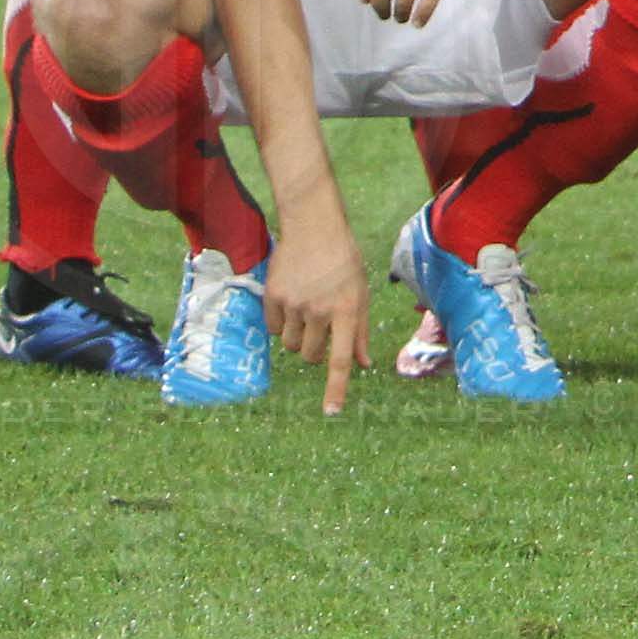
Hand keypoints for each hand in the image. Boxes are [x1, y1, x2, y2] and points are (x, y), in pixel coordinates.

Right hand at [264, 202, 370, 413]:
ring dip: (299, 336)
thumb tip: (364, 365)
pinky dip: (281, 322)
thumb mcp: (361, 293)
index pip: (341, 358)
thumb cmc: (344, 262)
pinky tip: (291, 297)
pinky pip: (274, 329)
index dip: (336, 387)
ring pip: (292, 345)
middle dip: (316, 349)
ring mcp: (295, 304)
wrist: (314, 227)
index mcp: (347, 310)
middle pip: (311, 356)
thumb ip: (360, 331)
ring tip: (307, 306)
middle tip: (321, 323)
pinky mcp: (273, 297)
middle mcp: (320, 310)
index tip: (331, 412)